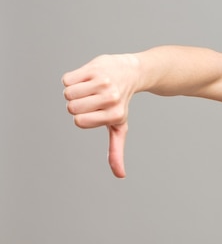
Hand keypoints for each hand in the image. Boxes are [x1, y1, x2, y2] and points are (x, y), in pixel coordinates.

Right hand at [62, 54, 138, 177]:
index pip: (79, 122)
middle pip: (72, 107)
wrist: (131, 72)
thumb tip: (121, 175)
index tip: (95, 111)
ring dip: (74, 91)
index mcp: (115, 115)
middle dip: (77, 104)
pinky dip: (72, 79)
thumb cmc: (120, 103)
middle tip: (93, 98)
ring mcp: (104, 82)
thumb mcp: (119, 126)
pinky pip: (67, 79)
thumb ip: (116, 150)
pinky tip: (88, 77)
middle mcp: (111, 98)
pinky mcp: (95, 67)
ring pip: (68, 93)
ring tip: (91, 88)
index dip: (81, 117)